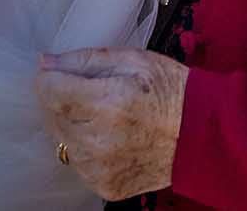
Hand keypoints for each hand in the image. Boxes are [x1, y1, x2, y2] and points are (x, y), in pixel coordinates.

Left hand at [36, 48, 185, 200]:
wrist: (201, 134)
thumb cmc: (170, 90)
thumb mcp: (133, 59)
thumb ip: (85, 60)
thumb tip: (46, 63)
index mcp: (107, 102)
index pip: (49, 90)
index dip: (51, 77)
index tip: (62, 72)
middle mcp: (99, 140)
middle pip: (52, 115)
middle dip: (64, 100)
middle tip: (94, 92)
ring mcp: (100, 168)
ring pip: (62, 141)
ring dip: (74, 125)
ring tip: (105, 115)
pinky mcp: (104, 186)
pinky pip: (78, 163)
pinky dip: (87, 148)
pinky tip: (111, 137)